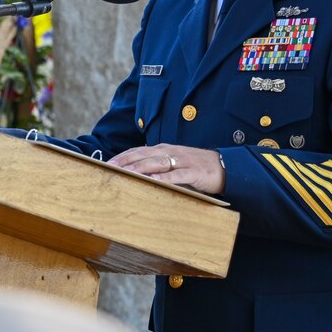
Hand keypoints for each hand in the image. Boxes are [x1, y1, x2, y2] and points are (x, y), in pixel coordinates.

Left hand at [107, 143, 225, 195]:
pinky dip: (165, 178)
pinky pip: (178, 174)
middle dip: (126, 161)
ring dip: (141, 168)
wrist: (223, 166)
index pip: (139, 150)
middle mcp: (170, 152)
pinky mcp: (194, 171)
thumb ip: (157, 165)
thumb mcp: (174, 162)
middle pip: (144, 155)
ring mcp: (182, 160)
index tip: (108, 163)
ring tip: (127, 173)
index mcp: (164, 149)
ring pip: (158, 163)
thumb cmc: (194, 165)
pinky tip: (155, 181)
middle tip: (111, 168)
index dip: (123, 156)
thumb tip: (136, 173)